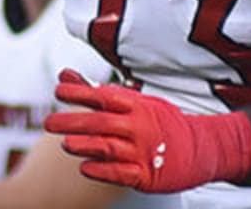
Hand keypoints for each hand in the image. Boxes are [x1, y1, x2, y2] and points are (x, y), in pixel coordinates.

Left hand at [43, 69, 250, 192]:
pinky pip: (121, 173)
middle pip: (102, 122)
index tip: (58, 90)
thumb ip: (96, 92)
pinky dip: (101, 170)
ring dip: (85, 145)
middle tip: (48, 122)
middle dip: (73, 121)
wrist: (202, 148)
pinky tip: (85, 168)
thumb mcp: (135, 102)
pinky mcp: (147, 174)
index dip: (80, 93)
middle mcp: (140, 127)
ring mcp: (144, 151)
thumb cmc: (161, 123)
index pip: (105, 96)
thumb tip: (64, 76)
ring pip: (109, 147)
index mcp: (138, 106)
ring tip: (65, 144)